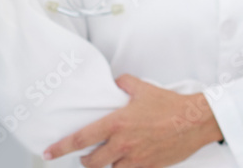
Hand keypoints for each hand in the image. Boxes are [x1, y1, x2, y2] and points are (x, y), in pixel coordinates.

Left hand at [43, 74, 222, 166]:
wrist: (194, 121)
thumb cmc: (171, 105)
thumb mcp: (145, 89)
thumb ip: (125, 84)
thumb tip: (117, 82)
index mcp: (117, 124)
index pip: (80, 139)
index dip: (60, 148)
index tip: (48, 153)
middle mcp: (122, 144)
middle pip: (92, 162)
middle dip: (87, 160)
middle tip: (88, 156)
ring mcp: (134, 159)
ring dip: (109, 163)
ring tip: (113, 155)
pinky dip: (126, 167)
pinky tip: (131, 160)